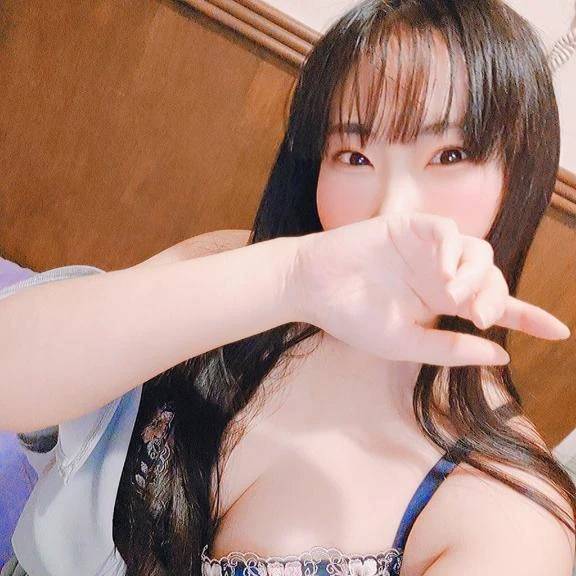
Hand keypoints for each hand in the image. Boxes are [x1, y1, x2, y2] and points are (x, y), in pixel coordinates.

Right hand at [290, 213, 569, 366]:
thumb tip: (501, 355)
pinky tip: (442, 272)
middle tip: (479, 317)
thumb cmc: (354, 318)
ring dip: (476, 275)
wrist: (315, 288)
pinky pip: (447, 230)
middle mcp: (441, 274)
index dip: (527, 317)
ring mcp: (428, 249)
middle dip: (496, 298)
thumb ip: (452, 349)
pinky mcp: (411, 227)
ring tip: (456, 296)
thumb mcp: (406, 343)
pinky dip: (452, 249)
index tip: (558, 332)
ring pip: (478, 251)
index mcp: (441, 303)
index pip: (494, 307)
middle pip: (491, 279)